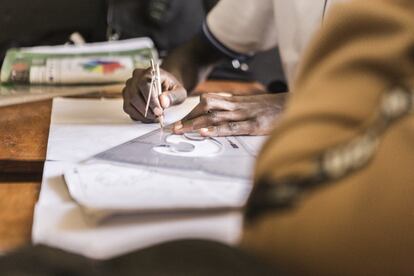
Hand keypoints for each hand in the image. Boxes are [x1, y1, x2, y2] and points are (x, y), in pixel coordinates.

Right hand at [122, 68, 186, 121]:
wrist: (166, 86)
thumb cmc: (172, 88)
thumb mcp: (179, 91)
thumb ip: (173, 96)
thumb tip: (163, 102)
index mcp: (150, 72)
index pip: (144, 85)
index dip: (150, 100)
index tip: (158, 111)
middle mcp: (136, 78)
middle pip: (134, 95)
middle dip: (147, 110)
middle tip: (158, 117)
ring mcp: (129, 87)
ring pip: (129, 103)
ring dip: (142, 114)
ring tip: (154, 118)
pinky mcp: (127, 97)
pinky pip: (128, 109)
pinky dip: (138, 116)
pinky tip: (148, 118)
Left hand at [173, 92, 287, 135]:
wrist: (293, 104)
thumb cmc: (272, 107)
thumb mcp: (251, 105)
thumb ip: (236, 109)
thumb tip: (220, 118)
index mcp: (235, 100)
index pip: (208, 101)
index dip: (192, 110)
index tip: (179, 120)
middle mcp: (236, 105)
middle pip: (206, 107)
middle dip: (189, 117)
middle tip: (174, 128)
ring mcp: (245, 114)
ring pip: (215, 116)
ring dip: (196, 123)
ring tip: (181, 130)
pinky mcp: (254, 125)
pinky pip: (232, 127)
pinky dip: (217, 130)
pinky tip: (205, 133)